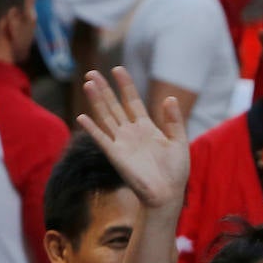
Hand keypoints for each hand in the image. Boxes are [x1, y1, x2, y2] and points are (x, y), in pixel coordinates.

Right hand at [77, 66, 187, 209]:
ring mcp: (122, 143)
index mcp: (146, 128)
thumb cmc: (175, 171)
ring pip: (106, 117)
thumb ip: (174, 120)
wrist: (168, 194)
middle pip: (114, 106)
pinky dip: (92, 129)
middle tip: (92, 72)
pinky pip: (101, 140)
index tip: (118, 69)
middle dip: (104, 89)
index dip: (125, 85)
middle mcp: (131, 133)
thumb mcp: (179, 141)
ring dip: (96, 102)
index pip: (132, 101)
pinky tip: (82, 117)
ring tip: (88, 84)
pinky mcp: (116, 156)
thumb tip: (169, 97)